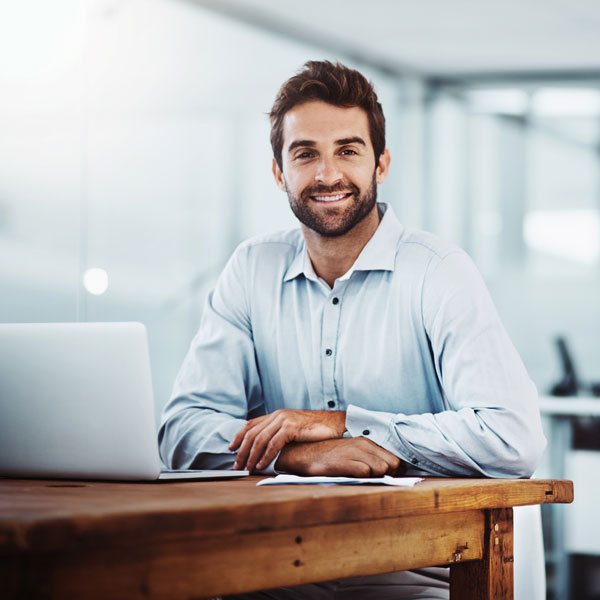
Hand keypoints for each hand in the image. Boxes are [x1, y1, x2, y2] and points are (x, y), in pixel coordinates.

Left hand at [229, 409, 345, 471]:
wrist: (336, 423)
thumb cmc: (316, 429)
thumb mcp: (294, 428)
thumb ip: (280, 433)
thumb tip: (266, 448)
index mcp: (276, 414)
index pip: (251, 424)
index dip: (239, 436)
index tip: (231, 449)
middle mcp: (278, 415)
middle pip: (252, 433)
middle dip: (241, 451)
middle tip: (236, 465)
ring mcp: (284, 420)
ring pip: (260, 439)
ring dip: (251, 456)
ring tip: (247, 468)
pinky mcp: (291, 427)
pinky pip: (273, 444)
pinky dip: (265, 456)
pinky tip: (261, 465)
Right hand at [275, 437, 405, 476]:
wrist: (304, 454)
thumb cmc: (330, 457)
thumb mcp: (352, 453)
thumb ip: (370, 458)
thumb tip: (390, 472)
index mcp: (367, 442)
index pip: (395, 458)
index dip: (394, 471)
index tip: (388, 477)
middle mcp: (363, 444)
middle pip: (392, 464)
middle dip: (388, 475)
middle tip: (375, 479)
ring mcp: (353, 452)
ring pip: (381, 468)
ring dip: (376, 477)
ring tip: (363, 479)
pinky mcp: (343, 462)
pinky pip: (365, 472)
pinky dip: (363, 478)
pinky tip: (353, 478)